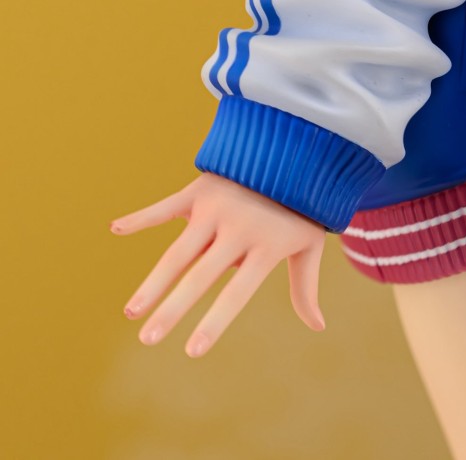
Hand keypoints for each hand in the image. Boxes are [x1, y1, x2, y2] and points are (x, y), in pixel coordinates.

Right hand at [112, 173, 325, 357]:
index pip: (237, 292)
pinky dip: (142, 216)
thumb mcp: (309, 243)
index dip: (214, 322)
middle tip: (147, 339)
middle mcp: (238, 227)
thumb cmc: (302, 204)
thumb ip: (305, 286)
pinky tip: (116, 228)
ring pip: (178, 249)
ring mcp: (216, 206)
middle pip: (200, 275)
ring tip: (131, 312)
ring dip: (152, 281)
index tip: (192, 352)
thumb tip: (317, 327)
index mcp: (265, 246)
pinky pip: (167, 205)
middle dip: (172, 309)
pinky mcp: (201, 188)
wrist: (297, 145)